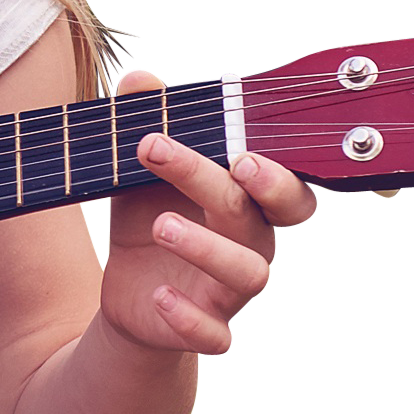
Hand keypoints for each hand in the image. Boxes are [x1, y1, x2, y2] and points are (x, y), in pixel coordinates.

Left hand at [100, 68, 317, 356]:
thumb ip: (147, 125)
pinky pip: (214, 334)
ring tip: (160, 225)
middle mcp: (249, 245)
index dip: (273, 172)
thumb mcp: (141, 176)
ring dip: (207, 247)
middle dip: (249, 191)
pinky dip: (189, 317)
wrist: (132, 297)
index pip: (281, 185)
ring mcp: (231, 292)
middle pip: (258, 217)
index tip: (239, 149)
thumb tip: (138, 79)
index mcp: (244, 203)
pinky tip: (159, 294)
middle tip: (229, 167)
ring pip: (246, 274)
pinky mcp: (206, 329)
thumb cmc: (150, 222)